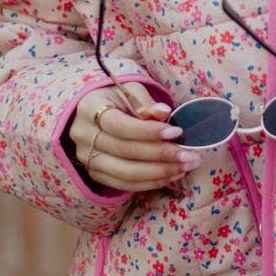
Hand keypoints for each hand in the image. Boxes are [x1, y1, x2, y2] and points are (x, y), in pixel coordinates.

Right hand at [67, 83, 195, 191]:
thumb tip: (163, 112)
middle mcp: (84, 135)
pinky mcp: (96, 174)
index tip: (177, 132)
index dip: (149, 132)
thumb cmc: (117, 99)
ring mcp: (87, 158)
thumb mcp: (131, 91)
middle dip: (162, 155)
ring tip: (186, 166)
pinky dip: (151, 182)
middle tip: (190, 155)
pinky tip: (172, 175)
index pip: (120, 125)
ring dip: (161, 172)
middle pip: (125, 151)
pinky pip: (125, 184)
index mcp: (90, 109)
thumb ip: (146, 103)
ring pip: (127, 173)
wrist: (95, 114)